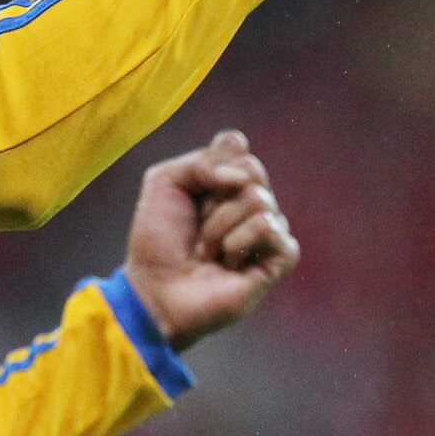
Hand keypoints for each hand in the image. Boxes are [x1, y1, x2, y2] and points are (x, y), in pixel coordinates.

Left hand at [121, 131, 300, 351]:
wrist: (156, 290)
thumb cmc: (157, 241)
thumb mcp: (164, 182)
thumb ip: (200, 161)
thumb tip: (242, 179)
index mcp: (227, 179)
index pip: (236, 146)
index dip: (211, 165)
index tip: (191, 192)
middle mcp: (250, 200)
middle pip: (251, 169)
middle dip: (213, 198)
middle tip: (198, 226)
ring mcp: (267, 229)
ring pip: (258, 199)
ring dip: (219, 227)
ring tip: (208, 252)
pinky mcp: (279, 258)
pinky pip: (270, 228)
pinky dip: (239, 243)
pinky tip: (229, 265)